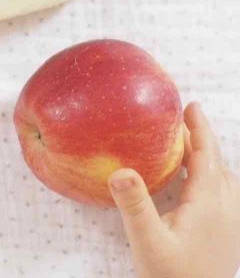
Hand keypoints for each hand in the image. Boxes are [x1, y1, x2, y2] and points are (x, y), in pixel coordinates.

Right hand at [110, 103, 239, 277]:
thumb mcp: (148, 243)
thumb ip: (135, 205)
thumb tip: (119, 169)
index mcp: (209, 205)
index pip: (206, 157)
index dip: (198, 130)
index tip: (190, 105)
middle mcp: (225, 212)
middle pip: (219, 165)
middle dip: (203, 140)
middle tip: (183, 119)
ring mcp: (229, 228)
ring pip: (225, 182)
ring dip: (209, 160)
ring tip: (187, 148)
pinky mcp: (225, 241)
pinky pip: (223, 197)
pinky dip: (211, 179)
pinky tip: (192, 188)